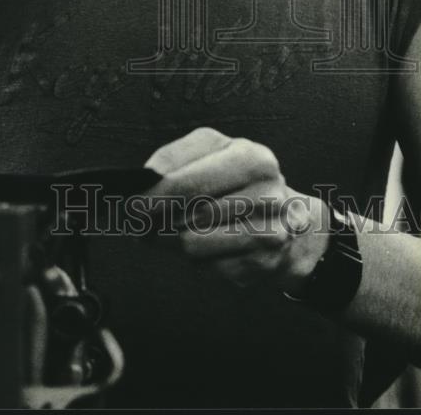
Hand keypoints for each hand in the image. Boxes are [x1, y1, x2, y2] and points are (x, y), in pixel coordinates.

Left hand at [145, 127, 328, 292]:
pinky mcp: (262, 265)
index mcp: (251, 158)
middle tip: (140, 221)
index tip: (130, 202)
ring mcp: (269, 232)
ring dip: (173, 240)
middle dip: (157, 218)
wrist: (290, 218)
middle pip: (188, 213)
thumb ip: (175, 159)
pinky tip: (205, 246)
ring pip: (192, 243)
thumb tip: (143, 181)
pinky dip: (198, 259)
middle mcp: (266, 195)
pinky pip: (208, 268)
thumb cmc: (239, 181)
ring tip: (175, 230)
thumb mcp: (212, 152)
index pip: (185, 179)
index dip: (152, 194)